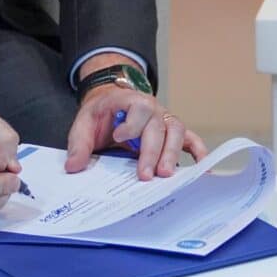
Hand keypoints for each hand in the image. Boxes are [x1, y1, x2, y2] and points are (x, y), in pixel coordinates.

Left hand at [63, 83, 207, 178]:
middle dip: (152, 151)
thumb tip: (74, 167)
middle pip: (158, 126)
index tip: (120, 138)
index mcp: (129, 101)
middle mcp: (152, 108)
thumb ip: (79, 144)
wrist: (111, 103)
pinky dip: (198, 150)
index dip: (132, 123)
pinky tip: (202, 167)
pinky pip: (190, 138)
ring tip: (165, 175)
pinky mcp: (171, 132)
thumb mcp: (84, 123)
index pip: (138, 107)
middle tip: (145, 175)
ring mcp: (164, 119)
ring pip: (176, 131)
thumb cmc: (101, 114)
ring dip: (172, 153)